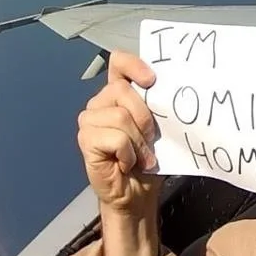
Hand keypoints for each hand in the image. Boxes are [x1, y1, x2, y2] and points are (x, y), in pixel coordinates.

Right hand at [77, 51, 163, 215]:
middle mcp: (101, 102)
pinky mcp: (85, 140)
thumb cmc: (149, 157)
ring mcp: (89, 120)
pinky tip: (126, 163)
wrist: (138, 192)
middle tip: (150, 138)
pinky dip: (129, 153)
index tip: (152, 80)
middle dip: (144, 117)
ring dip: (138, 141)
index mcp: (120, 93)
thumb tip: (170, 89)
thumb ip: (157, 104)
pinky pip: (115, 138)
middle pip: (123, 90)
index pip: (119, 63)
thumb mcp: (159, 125)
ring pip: (120, 116)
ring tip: (141, 155)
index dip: (134, 65)